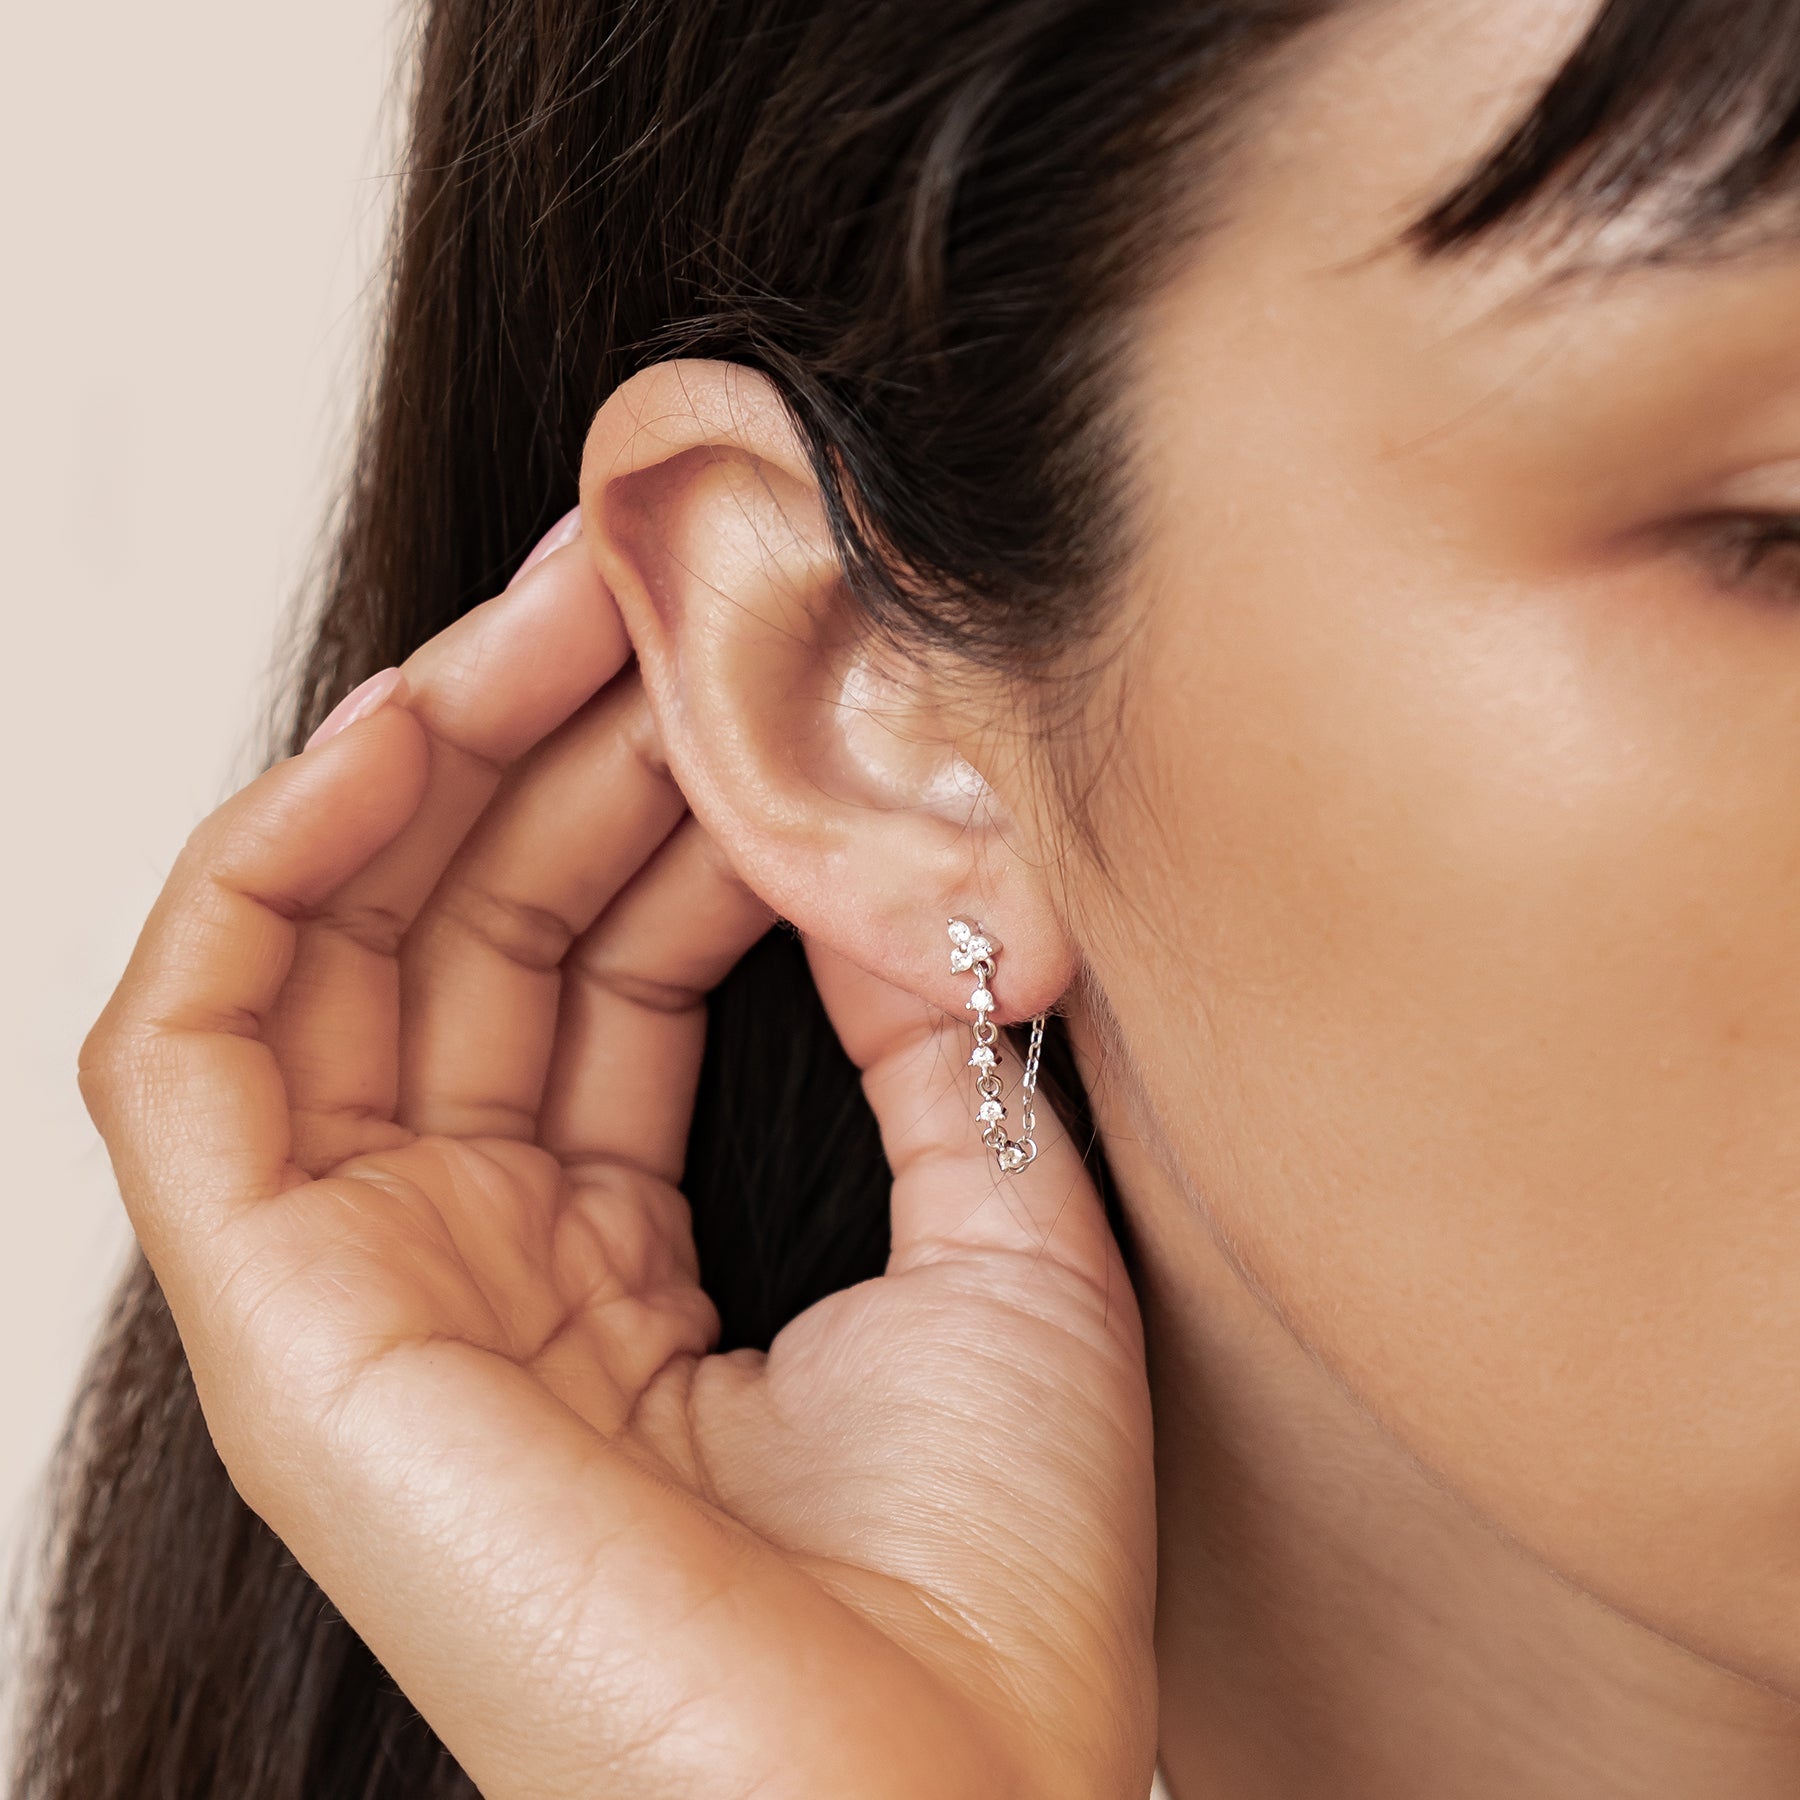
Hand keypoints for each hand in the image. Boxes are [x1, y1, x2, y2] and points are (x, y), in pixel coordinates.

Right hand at [78, 531, 1156, 1799]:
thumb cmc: (993, 1577)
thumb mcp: (996, 1228)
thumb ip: (931, 1034)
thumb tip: (898, 849)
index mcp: (620, 1264)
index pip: (596, 968)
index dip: (647, 795)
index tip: (718, 648)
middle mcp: (480, 1268)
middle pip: (467, 940)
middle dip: (542, 739)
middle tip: (634, 574)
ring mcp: (370, 1301)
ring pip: (332, 962)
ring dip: (418, 766)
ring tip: (541, 606)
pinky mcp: (286, 1340)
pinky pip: (196, 1057)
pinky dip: (262, 880)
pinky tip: (383, 737)